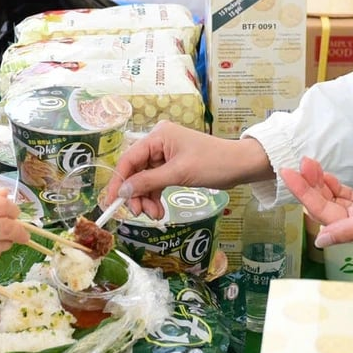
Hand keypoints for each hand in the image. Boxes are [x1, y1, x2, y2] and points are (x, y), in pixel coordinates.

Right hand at [105, 123, 270, 218]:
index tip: (112, 202)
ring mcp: (165, 155)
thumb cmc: (213, 163)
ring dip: (146, 199)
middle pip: (135, 171)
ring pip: (145, 180)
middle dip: (136, 194)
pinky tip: (158, 211)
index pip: (129, 159)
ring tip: (155, 216)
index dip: (119, 181)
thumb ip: (149, 182)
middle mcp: (158, 143)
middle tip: (139, 214)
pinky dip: (155, 197)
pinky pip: (156, 183)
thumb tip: (123, 192)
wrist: (240, 165)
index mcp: (158, 136)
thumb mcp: (179, 173)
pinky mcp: (172, 166)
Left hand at [286, 158, 352, 248]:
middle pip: (327, 207)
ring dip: (320, 183)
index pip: (326, 215)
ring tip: (309, 162)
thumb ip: (352, 228)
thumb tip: (321, 241)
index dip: (305, 195)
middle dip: (310, 186)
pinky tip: (324, 173)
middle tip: (298, 163)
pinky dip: (334, 184)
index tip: (290, 174)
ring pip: (335, 199)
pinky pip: (347, 194)